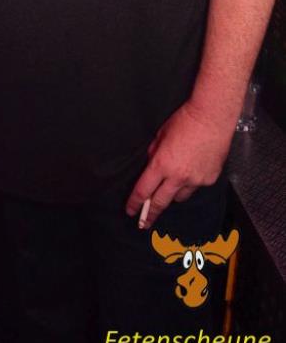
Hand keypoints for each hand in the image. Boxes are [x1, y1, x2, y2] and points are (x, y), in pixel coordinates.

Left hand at [125, 100, 234, 228]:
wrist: (212, 118)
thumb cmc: (184, 121)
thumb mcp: (161, 135)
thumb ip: (154, 153)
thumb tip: (152, 163)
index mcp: (162, 164)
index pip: (143, 190)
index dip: (135, 202)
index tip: (130, 211)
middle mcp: (178, 176)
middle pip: (160, 202)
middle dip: (149, 214)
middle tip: (143, 224)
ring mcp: (195, 180)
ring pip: (180, 197)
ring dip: (173, 194)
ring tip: (172, 184)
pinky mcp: (209, 179)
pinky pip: (196, 187)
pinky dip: (191, 183)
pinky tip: (193, 170)